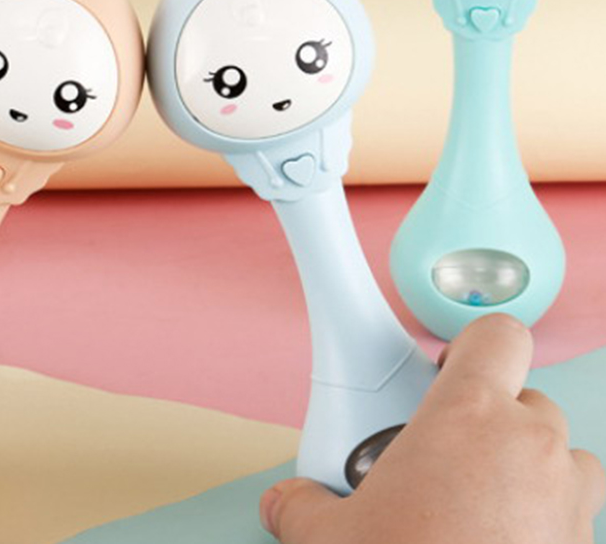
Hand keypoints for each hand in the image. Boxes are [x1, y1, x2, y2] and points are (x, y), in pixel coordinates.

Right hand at [261, 313, 604, 542]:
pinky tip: (498, 538)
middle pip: (526, 396)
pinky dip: (545, 514)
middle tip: (444, 455)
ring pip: (561, 452)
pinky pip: (574, 508)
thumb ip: (302, 506)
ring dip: (528, 463)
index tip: (445, 373)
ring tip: (479, 499)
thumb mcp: (331, 536)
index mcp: (469, 414)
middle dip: (489, 418)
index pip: (498, 334)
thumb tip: (283, 504)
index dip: (473, 345)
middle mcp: (530, 445)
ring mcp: (568, 498)